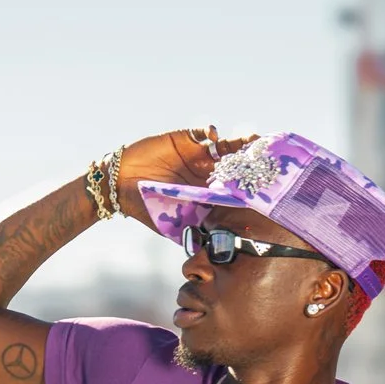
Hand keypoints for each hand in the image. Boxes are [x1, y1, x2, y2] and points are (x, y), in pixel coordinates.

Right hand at [113, 127, 253, 226]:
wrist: (118, 185)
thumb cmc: (145, 207)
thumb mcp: (170, 224)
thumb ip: (190, 232)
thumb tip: (210, 251)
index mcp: (207, 191)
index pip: (233, 186)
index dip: (247, 185)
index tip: (263, 185)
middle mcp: (206, 171)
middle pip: (234, 164)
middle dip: (249, 161)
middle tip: (266, 158)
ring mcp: (197, 154)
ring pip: (224, 146)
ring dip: (238, 143)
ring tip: (250, 140)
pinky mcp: (184, 139)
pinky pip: (201, 133)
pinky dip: (209, 132)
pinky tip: (214, 136)